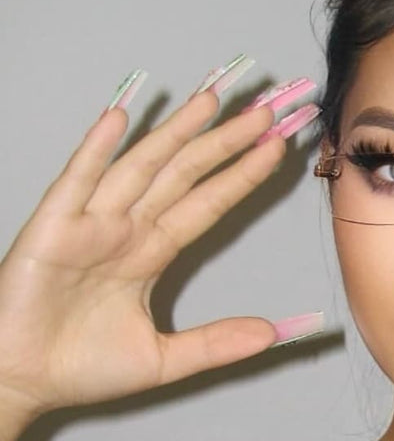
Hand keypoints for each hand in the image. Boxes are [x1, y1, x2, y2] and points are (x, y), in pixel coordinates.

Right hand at [0, 69, 319, 425]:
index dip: (242, 175)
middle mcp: (127, 229)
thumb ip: (216, 344)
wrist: (18, 384)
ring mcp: (91, 224)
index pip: (208, 203)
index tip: (276, 148)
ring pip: (141, 166)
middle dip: (223, 142)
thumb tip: (272, 335)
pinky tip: (120, 119)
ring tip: (210, 100)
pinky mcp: (51, 229)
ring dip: (175, 132)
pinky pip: (77, 182)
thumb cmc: (78, 368)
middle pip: (185, 174)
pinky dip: (96, 150)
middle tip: (263, 111)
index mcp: (152, 252)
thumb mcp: (162, 360)